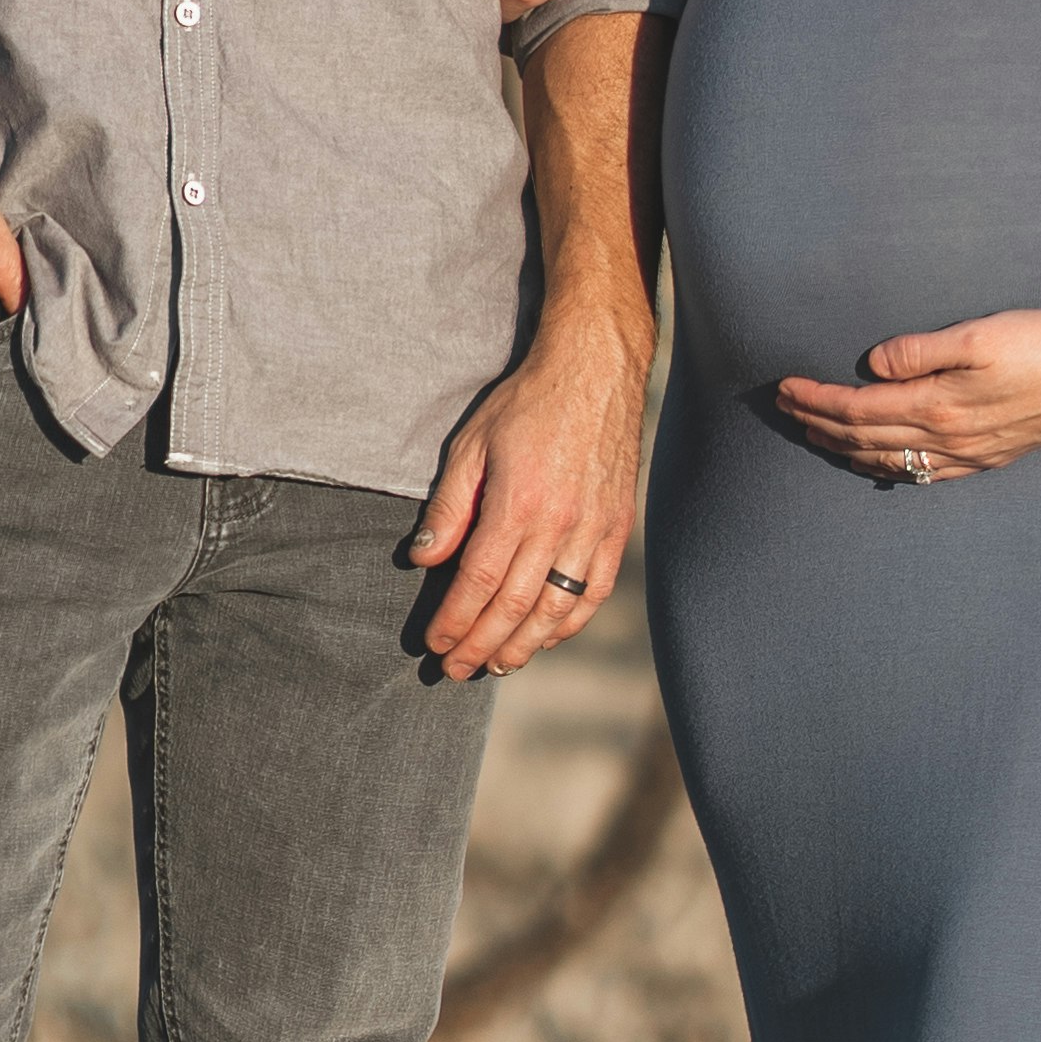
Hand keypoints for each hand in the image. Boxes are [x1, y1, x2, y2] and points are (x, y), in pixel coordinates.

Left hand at [407, 307, 648, 673]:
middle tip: (456, 672)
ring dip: (524, 645)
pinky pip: (596, 590)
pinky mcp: (617, 526)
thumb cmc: (527, 402)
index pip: (478, 581)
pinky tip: (547, 637)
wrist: (596, 369)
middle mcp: (559, 524)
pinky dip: (571, 623)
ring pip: (557, 608)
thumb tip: (423, 559)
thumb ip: (448, 506)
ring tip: (497, 666)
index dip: (455, 621)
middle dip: (482, 645)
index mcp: (517, 503)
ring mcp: (594, 528)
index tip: (436, 644)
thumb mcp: (471, 444)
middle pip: (514, 605)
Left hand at [775, 305, 1040, 483]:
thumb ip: (919, 350)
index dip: (815, 399)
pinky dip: (886, 468)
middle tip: (784, 408)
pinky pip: (922, 474)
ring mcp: (966, 455)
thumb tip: (871, 365)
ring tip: (814, 434)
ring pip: (887, 461)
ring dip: (843, 449)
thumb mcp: (978, 336)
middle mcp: (946, 439)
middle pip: (863, 438)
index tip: (785, 386)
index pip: (857, 408)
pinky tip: (875, 464)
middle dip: (817, 423)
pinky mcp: (984, 458)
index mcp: (937, 406)